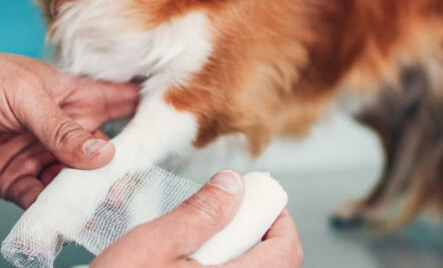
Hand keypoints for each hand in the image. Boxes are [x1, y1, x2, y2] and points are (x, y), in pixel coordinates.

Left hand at [0, 45, 137, 207]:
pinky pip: (42, 202)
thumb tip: (103, 154)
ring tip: (98, 211)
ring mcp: (40, 157)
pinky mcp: (16, 182)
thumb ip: (61, 128)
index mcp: (72, 96)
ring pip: (76, 183)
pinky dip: (53, 214)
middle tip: (127, 189)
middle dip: (118, 171)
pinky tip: (61, 221)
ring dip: (86, 197)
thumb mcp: (24, 95)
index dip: (145, 114)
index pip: (120, 103)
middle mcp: (62, 128)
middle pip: (103, 153)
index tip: (169, 131)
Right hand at [90, 170, 303, 267]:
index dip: (276, 217)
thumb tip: (233, 184)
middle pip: (273, 265)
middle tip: (221, 219)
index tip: (254, 199)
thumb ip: (199, 213)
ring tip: (196, 247)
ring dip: (234, 257)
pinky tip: (184, 267)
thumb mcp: (154, 246)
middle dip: (252, 235)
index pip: (288, 250)